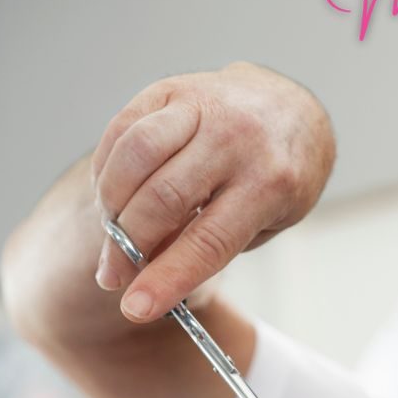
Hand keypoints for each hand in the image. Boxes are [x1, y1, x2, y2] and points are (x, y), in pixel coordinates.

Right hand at [92, 62, 334, 321]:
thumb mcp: (262, 221)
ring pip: (135, 156)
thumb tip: (149, 273)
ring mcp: (202, 107)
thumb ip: (210, 243)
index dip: (167, 278)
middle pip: (163, 200)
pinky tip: (110, 194)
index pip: (208, 241)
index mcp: (269, 183)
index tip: (135, 308)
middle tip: (112, 277)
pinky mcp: (171, 89)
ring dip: (112, 205)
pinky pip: (124, 129)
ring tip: (111, 233)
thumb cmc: (274, 179)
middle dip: (128, 247)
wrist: (290, 110)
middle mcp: (236, 139)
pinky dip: (107, 168)